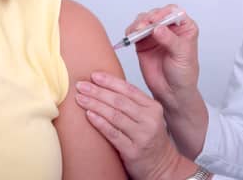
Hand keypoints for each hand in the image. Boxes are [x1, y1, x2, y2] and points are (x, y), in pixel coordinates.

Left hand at [75, 72, 193, 179]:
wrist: (162, 166)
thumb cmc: (150, 140)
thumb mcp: (148, 117)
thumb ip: (132, 104)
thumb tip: (104, 87)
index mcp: (153, 108)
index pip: (129, 89)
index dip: (110, 81)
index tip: (94, 75)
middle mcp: (150, 120)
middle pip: (119, 101)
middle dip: (98, 91)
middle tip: (81, 85)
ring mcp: (143, 136)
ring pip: (114, 115)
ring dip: (95, 105)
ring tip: (80, 98)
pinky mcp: (133, 151)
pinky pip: (113, 134)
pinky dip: (100, 123)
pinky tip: (89, 115)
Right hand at [129, 5, 200, 107]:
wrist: (172, 92)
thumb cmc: (184, 74)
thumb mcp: (182, 55)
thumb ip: (170, 40)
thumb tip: (158, 28)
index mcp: (185, 27)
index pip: (173, 12)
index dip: (163, 13)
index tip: (156, 22)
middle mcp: (169, 28)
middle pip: (156, 14)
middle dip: (148, 18)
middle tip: (143, 27)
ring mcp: (155, 34)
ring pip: (144, 20)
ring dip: (138, 24)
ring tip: (136, 32)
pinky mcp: (143, 42)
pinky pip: (134, 31)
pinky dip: (131, 31)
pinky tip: (131, 36)